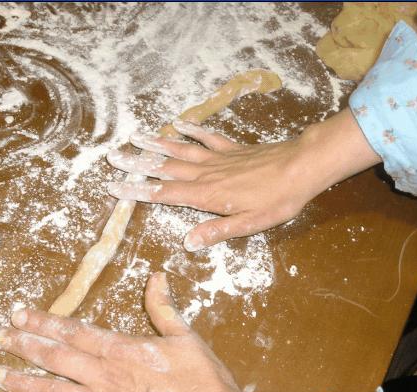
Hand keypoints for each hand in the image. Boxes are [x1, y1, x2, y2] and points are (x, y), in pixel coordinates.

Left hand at [0, 272, 251, 391]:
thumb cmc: (201, 380)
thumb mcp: (184, 337)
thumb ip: (163, 308)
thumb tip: (157, 276)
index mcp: (122, 349)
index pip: (74, 331)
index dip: (45, 322)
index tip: (21, 314)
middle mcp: (105, 375)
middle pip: (57, 356)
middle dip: (26, 345)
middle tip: (0, 336)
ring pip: (54, 390)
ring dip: (25, 380)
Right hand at [106, 109, 380, 250]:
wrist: (302, 167)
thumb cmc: (278, 200)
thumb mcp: (250, 224)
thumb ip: (218, 231)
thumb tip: (188, 242)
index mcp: (208, 195)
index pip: (165, 194)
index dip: (138, 191)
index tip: (114, 186)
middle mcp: (207, 173)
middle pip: (165, 169)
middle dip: (137, 163)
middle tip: (114, 156)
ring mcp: (218, 158)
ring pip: (180, 150)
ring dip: (157, 144)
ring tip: (135, 136)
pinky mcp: (232, 148)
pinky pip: (206, 137)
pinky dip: (191, 130)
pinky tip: (179, 123)